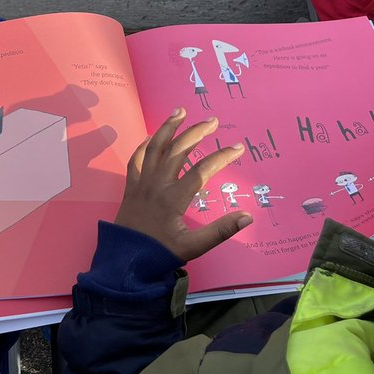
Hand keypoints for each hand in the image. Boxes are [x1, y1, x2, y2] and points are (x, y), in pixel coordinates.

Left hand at [115, 108, 251, 261]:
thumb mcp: (193, 247)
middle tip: (213, 121)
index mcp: (174, 198)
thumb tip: (248, 216)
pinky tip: (151, 136)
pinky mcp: (130, 187)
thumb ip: (221, 231)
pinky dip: (144, 146)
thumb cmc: (160, 254)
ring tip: (181, 111)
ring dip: (168, 128)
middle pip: (178, 151)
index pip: (202, 171)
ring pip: (155, 149)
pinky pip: (136, 160)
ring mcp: (141, 184)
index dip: (221, 157)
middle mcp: (157, 185)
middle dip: (196, 133)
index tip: (238, 148)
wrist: (125, 262)